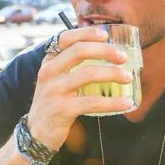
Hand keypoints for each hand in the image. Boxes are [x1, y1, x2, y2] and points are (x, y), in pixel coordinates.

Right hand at [27, 27, 133, 149]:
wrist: (37, 132)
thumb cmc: (53, 102)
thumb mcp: (55, 79)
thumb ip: (70, 65)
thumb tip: (105, 53)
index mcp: (49, 62)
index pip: (65, 38)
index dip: (86, 33)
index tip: (106, 35)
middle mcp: (49, 72)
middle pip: (79, 51)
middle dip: (105, 51)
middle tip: (123, 57)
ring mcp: (54, 90)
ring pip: (87, 74)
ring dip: (112, 74)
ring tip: (128, 78)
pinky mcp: (62, 109)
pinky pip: (92, 102)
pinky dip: (113, 102)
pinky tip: (126, 102)